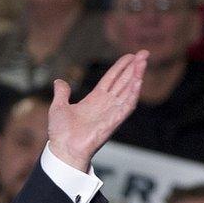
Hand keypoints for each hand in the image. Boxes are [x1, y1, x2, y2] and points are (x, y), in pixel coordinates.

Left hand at [48, 51, 147, 171]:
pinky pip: (127, 106)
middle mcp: (105, 105)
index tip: (130, 56)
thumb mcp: (58, 107)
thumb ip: (62, 93)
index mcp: (94, 100)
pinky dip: (133, 94)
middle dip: (134, 68)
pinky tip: (138, 81)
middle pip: (123, 82)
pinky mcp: (114, 122)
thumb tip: (59, 81)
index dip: (120, 67)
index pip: (111, 80)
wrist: (63, 149)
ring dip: (136, 76)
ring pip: (128, 91)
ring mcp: (111, 112)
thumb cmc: (61, 133)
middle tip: (145, 53)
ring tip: (143, 62)